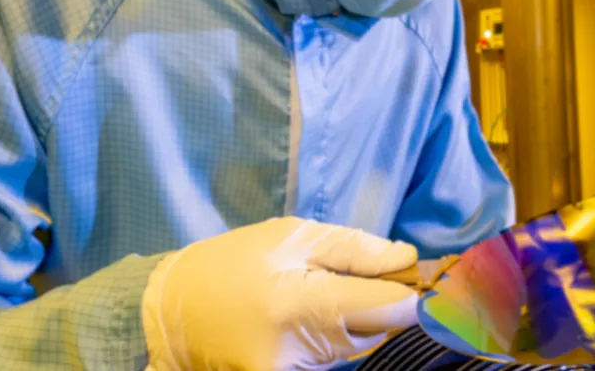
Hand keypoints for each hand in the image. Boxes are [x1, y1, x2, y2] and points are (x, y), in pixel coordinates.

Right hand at [142, 217, 418, 370]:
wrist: (169, 313)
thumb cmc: (231, 262)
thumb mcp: (290, 236)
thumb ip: (354, 249)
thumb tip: (407, 260)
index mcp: (299, 304)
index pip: (386, 308)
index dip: (413, 292)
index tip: (425, 278)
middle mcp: (297, 352)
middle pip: (375, 332)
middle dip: (385, 304)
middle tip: (375, 275)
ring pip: (356, 349)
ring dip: (359, 322)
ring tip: (331, 291)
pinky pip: (331, 362)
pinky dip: (335, 339)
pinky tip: (314, 317)